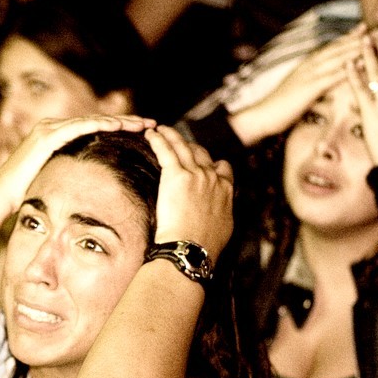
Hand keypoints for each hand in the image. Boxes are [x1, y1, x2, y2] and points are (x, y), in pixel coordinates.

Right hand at [0, 114, 156, 213]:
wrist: (1, 198)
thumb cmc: (24, 196)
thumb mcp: (53, 182)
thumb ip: (69, 176)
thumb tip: (90, 187)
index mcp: (55, 137)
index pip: (93, 129)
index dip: (118, 129)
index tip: (141, 133)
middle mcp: (52, 128)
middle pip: (96, 121)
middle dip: (126, 122)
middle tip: (151, 123)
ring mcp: (48, 129)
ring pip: (92, 121)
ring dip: (120, 121)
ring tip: (143, 123)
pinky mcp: (47, 136)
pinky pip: (80, 127)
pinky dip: (101, 125)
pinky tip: (120, 126)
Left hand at [145, 125, 233, 260]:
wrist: (190, 247)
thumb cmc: (204, 245)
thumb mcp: (224, 227)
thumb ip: (222, 212)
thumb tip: (219, 213)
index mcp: (226, 190)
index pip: (222, 167)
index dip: (210, 162)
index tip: (201, 161)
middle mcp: (212, 178)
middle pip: (200, 153)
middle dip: (188, 145)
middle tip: (176, 141)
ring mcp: (195, 174)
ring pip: (182, 147)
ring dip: (170, 135)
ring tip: (160, 129)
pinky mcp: (176, 176)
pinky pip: (166, 151)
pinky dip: (158, 140)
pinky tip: (151, 134)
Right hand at [231, 24, 366, 143]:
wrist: (261, 116)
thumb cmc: (277, 109)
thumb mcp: (295, 92)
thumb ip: (308, 85)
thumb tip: (320, 85)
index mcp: (303, 67)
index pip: (327, 49)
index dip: (344, 38)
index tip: (360, 29)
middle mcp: (307, 67)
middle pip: (334, 49)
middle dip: (354, 38)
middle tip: (372, 27)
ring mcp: (308, 76)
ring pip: (336, 59)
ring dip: (355, 48)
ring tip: (372, 39)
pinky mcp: (309, 88)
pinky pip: (332, 76)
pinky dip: (348, 68)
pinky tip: (361, 63)